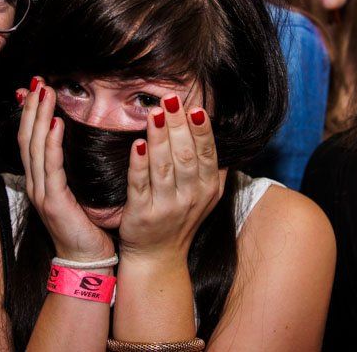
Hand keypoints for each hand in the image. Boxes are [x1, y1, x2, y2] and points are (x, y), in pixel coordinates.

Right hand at [17, 77, 114, 261]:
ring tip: (46, 92)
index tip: (38, 88)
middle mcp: (36, 184)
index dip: (32, 113)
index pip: (31, 140)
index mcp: (42, 181)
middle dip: (33, 107)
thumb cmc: (88, 226)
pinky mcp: (54, 202)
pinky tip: (56, 124)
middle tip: (39, 81)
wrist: (88, 260)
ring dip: (40, 117)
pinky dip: (51, 143)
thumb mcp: (79, 191)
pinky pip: (51, 167)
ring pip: (35, 147)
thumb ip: (74, 168)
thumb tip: (81, 142)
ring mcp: (42, 193)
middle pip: (27, 138)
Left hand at [118, 94, 222, 263]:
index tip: (196, 107)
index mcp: (207, 189)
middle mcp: (190, 197)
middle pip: (186, 156)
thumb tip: (218, 132)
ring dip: (159, 138)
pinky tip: (137, 145)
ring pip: (163, 167)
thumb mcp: (206, 196)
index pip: (207, 154)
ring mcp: (165, 207)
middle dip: (178, 125)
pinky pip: (140, 184)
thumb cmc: (181, 218)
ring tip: (155, 113)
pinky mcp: (141, 214)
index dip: (202, 130)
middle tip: (170, 99)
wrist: (158, 257)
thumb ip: (213, 168)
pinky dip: (139, 164)